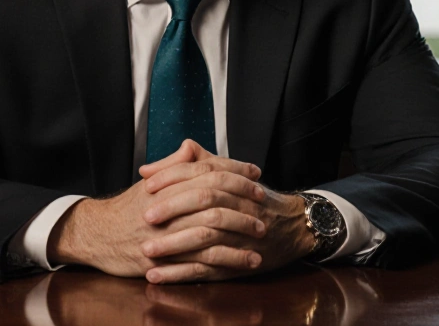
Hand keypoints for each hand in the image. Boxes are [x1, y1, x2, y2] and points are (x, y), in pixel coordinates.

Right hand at [47, 142, 266, 277]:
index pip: (206, 171)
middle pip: (213, 199)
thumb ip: (174, 164)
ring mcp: (165, 235)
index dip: (234, 170)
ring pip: (211, 231)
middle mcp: (167, 207)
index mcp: (166, 184)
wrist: (96, 235)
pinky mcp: (165, 261)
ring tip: (261, 234)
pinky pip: (203, 262)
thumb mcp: (149, 182)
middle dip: (243, 201)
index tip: (255, 173)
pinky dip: (229, 261)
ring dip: (241, 233)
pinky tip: (247, 262)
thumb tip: (193, 147)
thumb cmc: (127, 208)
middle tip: (264, 204)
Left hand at [138, 140, 317, 283]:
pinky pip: (207, 269)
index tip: (147, 184)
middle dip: (172, 209)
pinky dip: (180, 274)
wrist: (292, 226)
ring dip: (173, 246)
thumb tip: (153, 167)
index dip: (172, 177)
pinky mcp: (235, 262)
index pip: (200, 173)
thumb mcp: (230, 173)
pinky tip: (157, 276)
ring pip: (205, 238)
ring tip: (146, 251)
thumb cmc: (254, 199)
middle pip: (204, 202)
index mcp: (233, 182)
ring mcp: (238, 236)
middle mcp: (238, 206)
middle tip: (146, 216)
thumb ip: (195, 163)